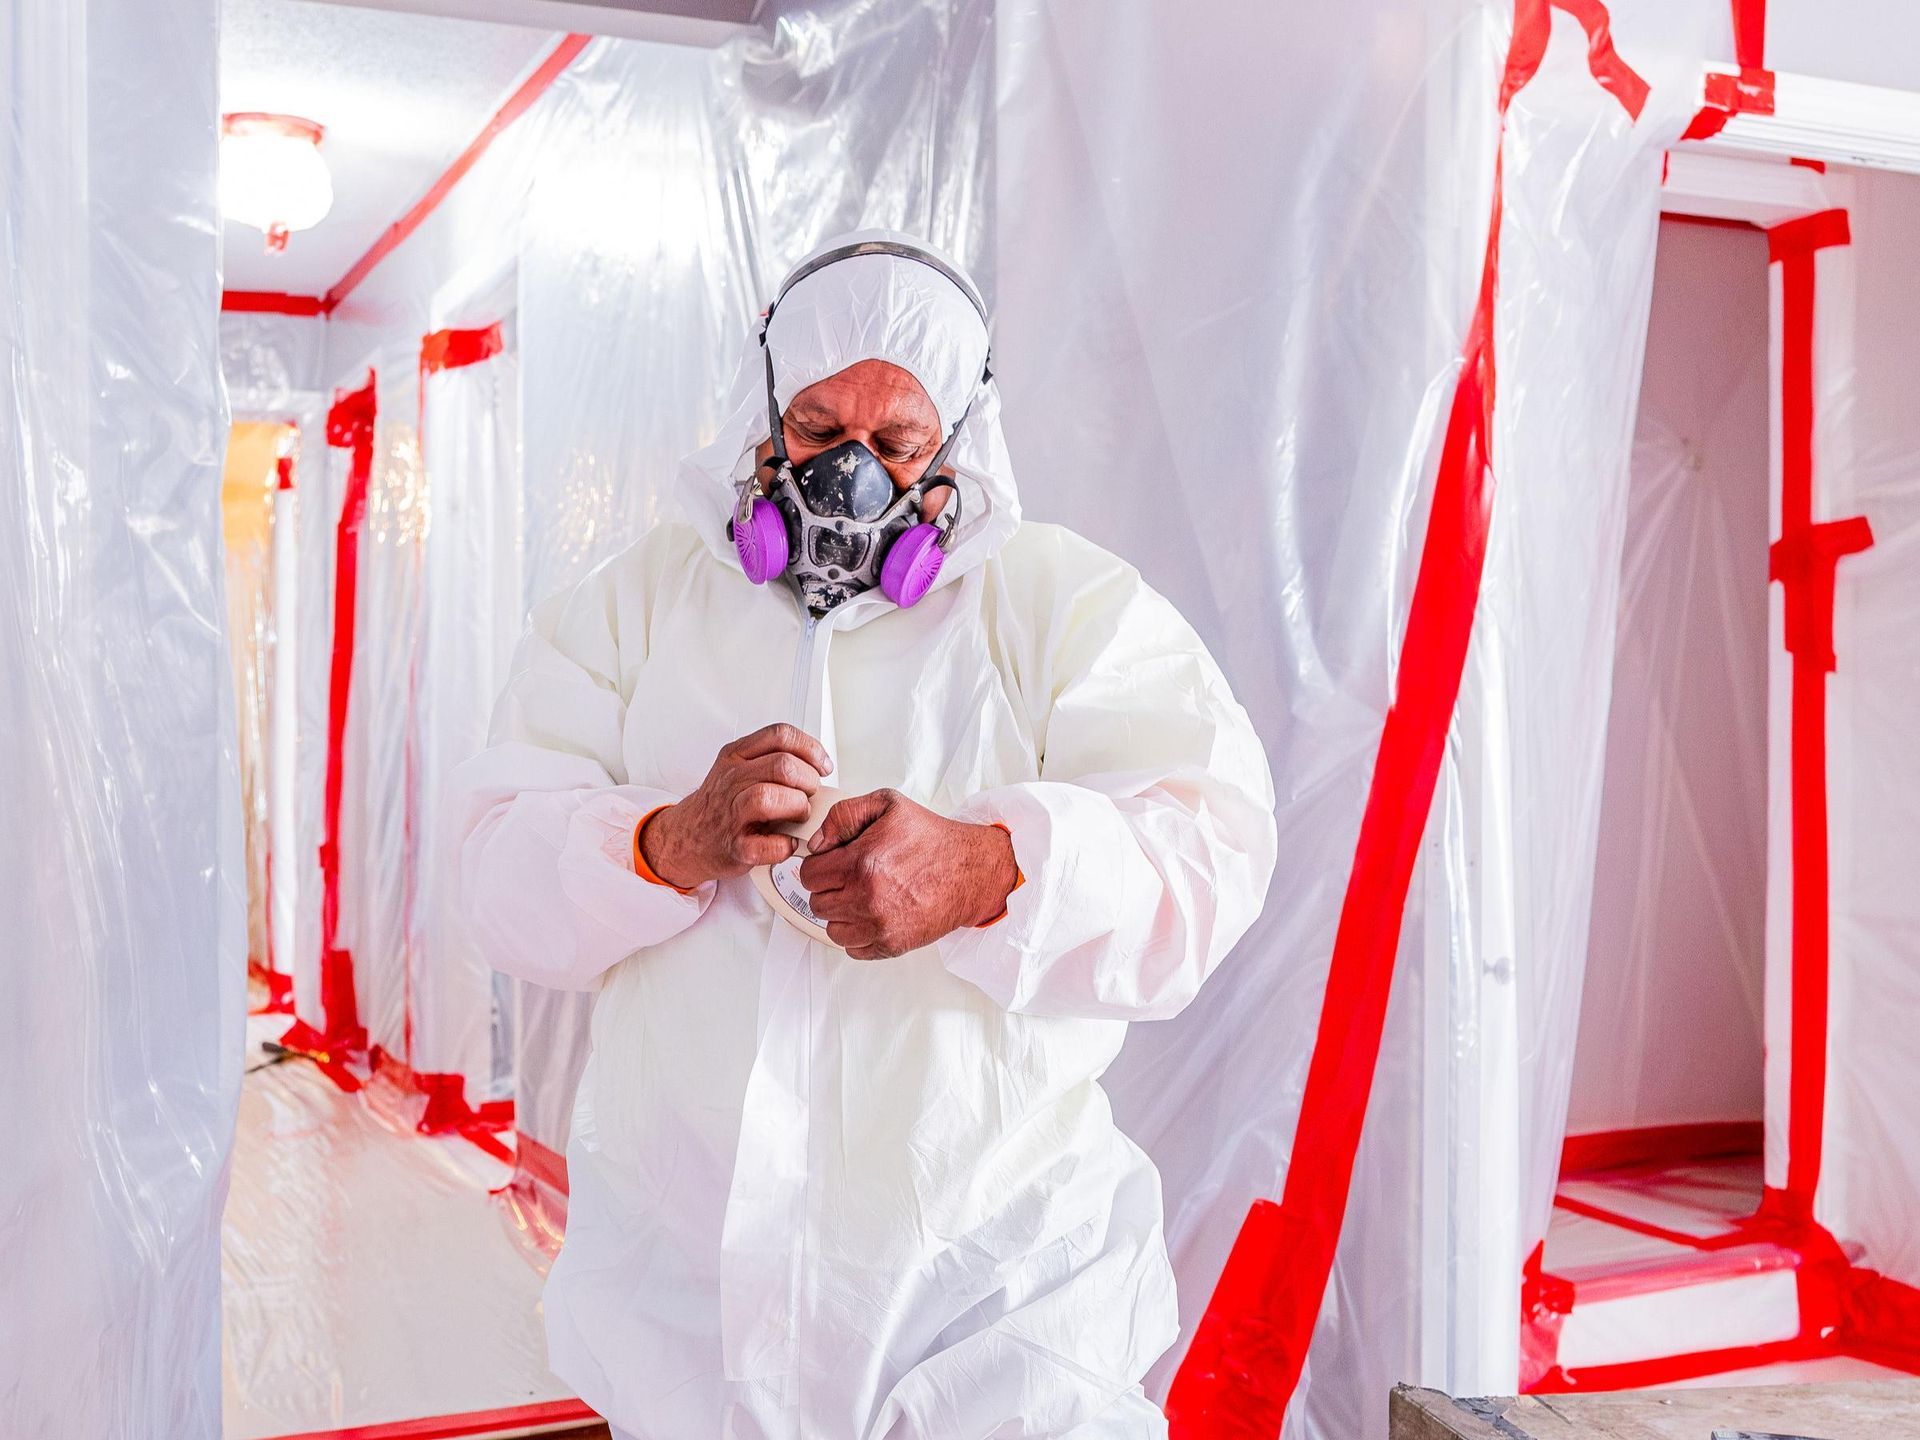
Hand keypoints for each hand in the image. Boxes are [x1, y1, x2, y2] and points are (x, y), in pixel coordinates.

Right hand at [641, 723, 832, 889]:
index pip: (780, 735)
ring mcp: (731, 813)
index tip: (822, 766)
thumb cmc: (722, 804)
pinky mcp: (735, 847)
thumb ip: (771, 761)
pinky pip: (767, 844)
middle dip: (808, 780)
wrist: (687, 838)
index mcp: (736, 756)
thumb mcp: (739, 769)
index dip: (810, 748)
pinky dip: (785, 845)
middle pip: (782, 765)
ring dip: (797, 807)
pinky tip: (786, 842)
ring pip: (770, 797)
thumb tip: (818, 766)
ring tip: (798, 815)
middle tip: (809, 794)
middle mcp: (731, 780)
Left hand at [796, 789, 1017, 959]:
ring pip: (832, 929)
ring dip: (841, 914)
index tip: (834, 862)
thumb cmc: (932, 839)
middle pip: (818, 903)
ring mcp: (878, 926)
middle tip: (850, 877)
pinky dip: (858, 935)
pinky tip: (873, 915)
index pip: (808, 875)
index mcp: (860, 862)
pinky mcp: (891, 945)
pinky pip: (853, 949)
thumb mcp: (887, 804)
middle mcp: (866, 898)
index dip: (820, 865)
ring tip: (862, 897)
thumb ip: (843, 816)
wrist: (971, 871)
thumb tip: (817, 843)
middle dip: (830, 889)